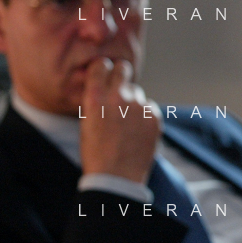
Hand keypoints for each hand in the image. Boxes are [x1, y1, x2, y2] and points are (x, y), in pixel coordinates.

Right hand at [79, 57, 159, 183]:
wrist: (116, 178)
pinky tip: (137, 132)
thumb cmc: (96, 152)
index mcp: (95, 98)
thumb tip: (106, 83)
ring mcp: (139, 106)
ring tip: (126, 124)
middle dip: (121, 75)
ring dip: (133, 101)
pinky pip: (150, 107)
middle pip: (124, 69)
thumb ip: (97, 100)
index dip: (104, 68)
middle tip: (120, 87)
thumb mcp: (87, 122)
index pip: (101, 65)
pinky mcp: (155, 116)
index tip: (105, 73)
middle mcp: (118, 97)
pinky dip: (145, 115)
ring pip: (137, 92)